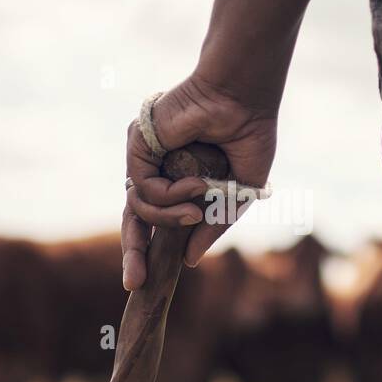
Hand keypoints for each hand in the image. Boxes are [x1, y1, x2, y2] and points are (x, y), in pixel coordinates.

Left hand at [121, 73, 276, 289]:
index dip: (151, 247)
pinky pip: (143, 190)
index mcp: (177, 178)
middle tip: (135, 283)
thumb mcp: (238, 195)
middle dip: (134, 253)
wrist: (242, 97)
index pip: (156, 217)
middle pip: (134, 218)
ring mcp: (145, 157)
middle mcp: (156, 168)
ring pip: (138, 209)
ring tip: (197, 209)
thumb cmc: (248, 135)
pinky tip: (196, 185)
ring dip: (171, 218)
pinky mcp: (137, 144)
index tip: (147, 279)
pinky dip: (170, 196)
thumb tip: (190, 262)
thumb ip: (214, 227)